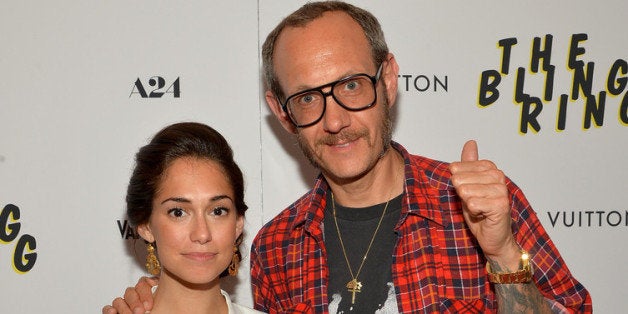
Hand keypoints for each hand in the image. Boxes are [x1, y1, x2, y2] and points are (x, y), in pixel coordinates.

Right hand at [102, 276, 158, 313]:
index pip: (143, 283)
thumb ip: (160, 299)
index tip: (149, 305)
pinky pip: (108, 308)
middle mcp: (135, 299)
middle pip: (130, 291)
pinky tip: (113, 312)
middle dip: (135, 301)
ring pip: (119, 300)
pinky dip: (109, 310)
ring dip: (124, 307)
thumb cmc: (159, 313)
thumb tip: (157, 282)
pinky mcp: (114, 313)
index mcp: (147, 295)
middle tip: (141, 312)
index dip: (144, 291)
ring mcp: (123, 306)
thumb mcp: (162, 308)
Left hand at [449, 140, 519, 267]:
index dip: (458, 184)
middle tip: (475, 203)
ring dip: (468, 204)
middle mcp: (498, 176)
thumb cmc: (480, 211)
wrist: (493, 236)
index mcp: (490, 168)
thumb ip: (468, 164)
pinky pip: (472, 203)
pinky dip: (473, 213)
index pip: (458, 167)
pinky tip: (483, 215)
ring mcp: (501, 190)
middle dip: (462, 195)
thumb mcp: (469, 185)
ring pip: (465, 191)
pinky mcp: (501, 204)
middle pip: (459, 179)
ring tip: (479, 209)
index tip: (471, 193)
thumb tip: (470, 143)